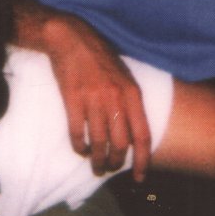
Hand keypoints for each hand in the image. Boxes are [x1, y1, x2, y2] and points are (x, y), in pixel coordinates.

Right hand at [44, 10, 150, 179]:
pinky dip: (79, 146)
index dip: (143, 161)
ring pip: (99, 142)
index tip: (140, 178)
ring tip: (96, 167)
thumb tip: (134, 133)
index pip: (142, 136)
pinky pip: (77, 132)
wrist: (71, 37)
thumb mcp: (124, 75)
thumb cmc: (100, 57)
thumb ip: (131, 101)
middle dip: (116, 163)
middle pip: (120, 144)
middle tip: (110, 169)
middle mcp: (115, 98)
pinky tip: (81, 149)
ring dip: (97, 160)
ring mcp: (93, 99)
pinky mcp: (72, 98)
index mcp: (132, 93)